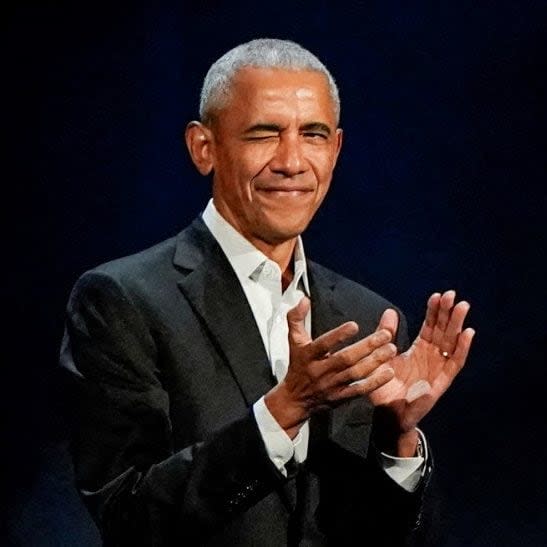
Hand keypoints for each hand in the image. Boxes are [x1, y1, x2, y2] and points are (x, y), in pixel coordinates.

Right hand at [264, 297, 396, 437]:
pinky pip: (359, 390)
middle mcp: (320, 370)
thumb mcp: (293, 340)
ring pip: (355, 374)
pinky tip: (389, 373)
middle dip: (366, 347)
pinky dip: (374, 383)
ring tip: (391, 349)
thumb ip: (296, 318)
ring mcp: (332, 385)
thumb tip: (304, 299)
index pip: (323, 344)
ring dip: (374, 362)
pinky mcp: (341, 397)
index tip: (355, 325)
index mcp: (309, 354)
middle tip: (386, 335)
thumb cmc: (297, 365)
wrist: (295, 400)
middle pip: (345, 359)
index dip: (338, 335)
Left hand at [369, 290, 474, 454]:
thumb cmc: (385, 385)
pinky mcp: (442, 382)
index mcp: (419, 349)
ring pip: (452, 342)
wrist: (388, 413)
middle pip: (443, 331)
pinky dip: (462, 348)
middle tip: (452, 294)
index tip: (437, 295)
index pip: (430, 326)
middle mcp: (432, 356)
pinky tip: (468, 333)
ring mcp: (439, 368)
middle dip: (448, 313)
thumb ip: (386, 334)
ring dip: (458, 325)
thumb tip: (390, 310)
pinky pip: (455, 363)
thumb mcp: (383, 356)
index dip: (434, 311)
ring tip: (462, 307)